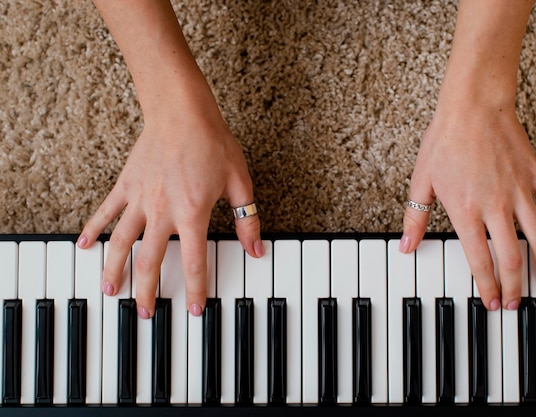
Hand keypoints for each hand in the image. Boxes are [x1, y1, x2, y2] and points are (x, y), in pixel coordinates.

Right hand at [78, 91, 262, 318]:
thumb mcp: (239, 182)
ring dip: (114, 269)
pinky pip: (105, 211)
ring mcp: (140, 199)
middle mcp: (162, 211)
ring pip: (121, 242)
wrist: (183, 111)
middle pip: (150, 261)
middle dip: (147, 292)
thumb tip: (257, 250)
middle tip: (145, 315)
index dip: (197, 290)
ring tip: (109, 291)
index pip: (194, 262)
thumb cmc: (212, 143)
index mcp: (193, 213)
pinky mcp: (126, 185)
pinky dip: (92, 229)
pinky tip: (82, 245)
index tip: (196, 311)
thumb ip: (247, 220)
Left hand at [400, 102, 535, 310]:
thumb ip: (416, 218)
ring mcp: (518, 190)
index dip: (486, 286)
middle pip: (509, 256)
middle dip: (514, 284)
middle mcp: (495, 206)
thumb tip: (406, 246)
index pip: (478, 260)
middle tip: (519, 302)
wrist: (471, 105)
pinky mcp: (534, 173)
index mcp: (465, 211)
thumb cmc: (444, 140)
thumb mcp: (421, 181)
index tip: (492, 302)